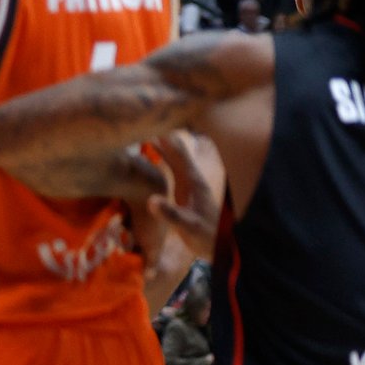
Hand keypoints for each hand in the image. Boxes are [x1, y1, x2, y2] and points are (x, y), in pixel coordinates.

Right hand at [145, 133, 220, 259]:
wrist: (222, 246)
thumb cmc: (207, 236)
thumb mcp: (189, 227)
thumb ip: (171, 214)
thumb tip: (151, 200)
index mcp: (193, 181)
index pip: (178, 152)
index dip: (165, 136)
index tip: (151, 121)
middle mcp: (191, 177)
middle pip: (175, 149)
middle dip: (161, 133)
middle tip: (143, 117)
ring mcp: (188, 183)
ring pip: (173, 156)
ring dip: (160, 142)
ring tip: (145, 128)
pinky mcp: (184, 190)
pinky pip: (170, 166)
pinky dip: (161, 155)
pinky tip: (153, 152)